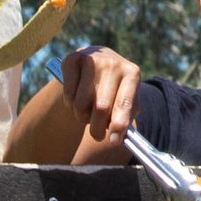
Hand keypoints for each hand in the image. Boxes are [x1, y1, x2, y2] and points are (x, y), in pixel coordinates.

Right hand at [67, 43, 139, 161]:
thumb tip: (120, 136)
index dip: (118, 124)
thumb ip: (126, 116)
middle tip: (97, 136)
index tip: (113, 141)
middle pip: (101, 107)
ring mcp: (92, 60)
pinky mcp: (73, 59)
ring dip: (81, 116)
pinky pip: (68, 94)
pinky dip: (70, 103)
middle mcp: (113, 63)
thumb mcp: (125, 98)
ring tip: (87, 113)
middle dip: (97, 128)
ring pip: (81, 103)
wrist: (95, 63)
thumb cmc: (113, 89)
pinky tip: (75, 98)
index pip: (124, 103)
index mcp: (132, 73)